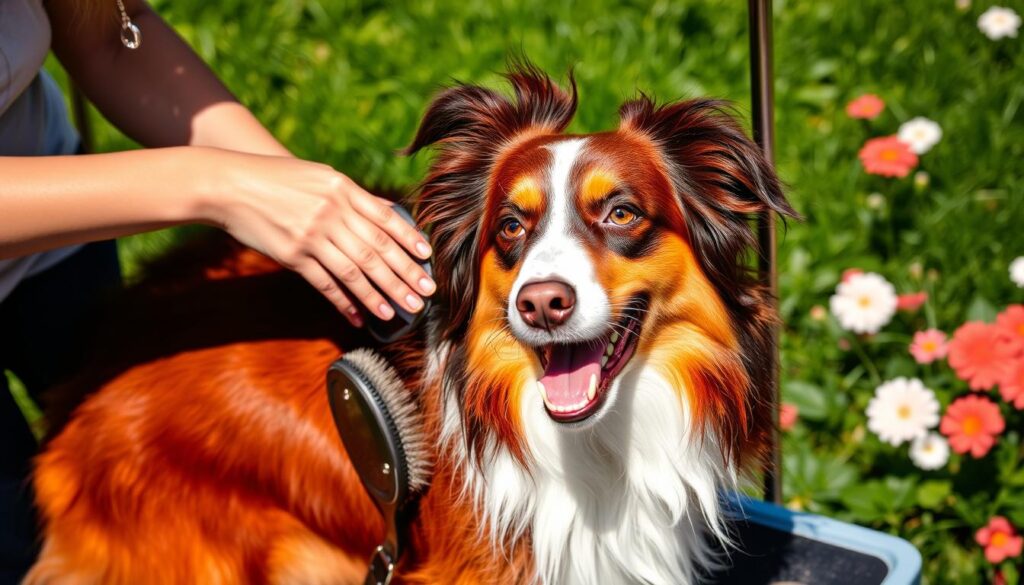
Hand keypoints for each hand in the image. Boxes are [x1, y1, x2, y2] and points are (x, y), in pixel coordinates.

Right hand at [198, 148, 434, 325]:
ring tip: (398, 311)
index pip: (385, 218)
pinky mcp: (292, 256)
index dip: (409, 240)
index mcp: (342, 188)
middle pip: (376, 250)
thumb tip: (390, 213)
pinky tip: (359, 315)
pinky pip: (325, 283)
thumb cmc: (278, 179)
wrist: (229, 185)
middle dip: (404, 275)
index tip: (427, 258)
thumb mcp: (320, 177)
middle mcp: (330, 212)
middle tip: (424, 295)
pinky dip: (345, 301)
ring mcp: (311, 235)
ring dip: (379, 294)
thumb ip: (355, 196)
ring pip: (355, 271)